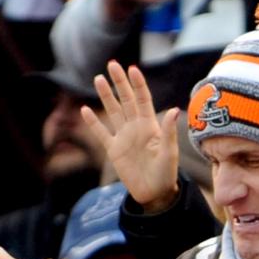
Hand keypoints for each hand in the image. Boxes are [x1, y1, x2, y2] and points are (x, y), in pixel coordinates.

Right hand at [82, 61, 180, 212]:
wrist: (154, 194)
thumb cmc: (166, 174)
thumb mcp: (170, 153)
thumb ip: (169, 132)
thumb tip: (175, 110)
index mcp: (150, 126)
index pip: (143, 99)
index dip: (138, 84)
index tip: (132, 69)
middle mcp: (136, 128)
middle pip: (126, 100)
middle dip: (119, 82)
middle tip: (112, 64)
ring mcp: (123, 137)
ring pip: (113, 112)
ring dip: (105, 96)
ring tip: (98, 78)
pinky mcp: (114, 150)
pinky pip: (101, 133)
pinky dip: (93, 123)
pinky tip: (84, 110)